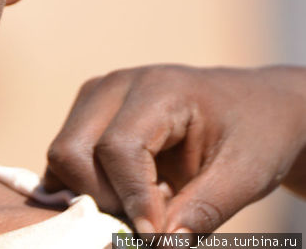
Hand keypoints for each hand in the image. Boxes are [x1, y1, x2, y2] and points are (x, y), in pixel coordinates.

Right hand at [43, 64, 305, 233]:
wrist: (255, 106)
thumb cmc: (254, 134)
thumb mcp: (244, 174)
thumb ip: (203, 209)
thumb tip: (160, 245)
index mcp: (159, 88)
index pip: (118, 148)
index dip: (132, 200)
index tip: (155, 236)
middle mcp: (116, 85)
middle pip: (72, 150)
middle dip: (102, 197)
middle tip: (146, 221)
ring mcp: (97, 96)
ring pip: (62, 156)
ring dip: (94, 193)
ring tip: (144, 203)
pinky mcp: (87, 114)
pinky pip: (65, 159)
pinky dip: (85, 187)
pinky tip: (125, 195)